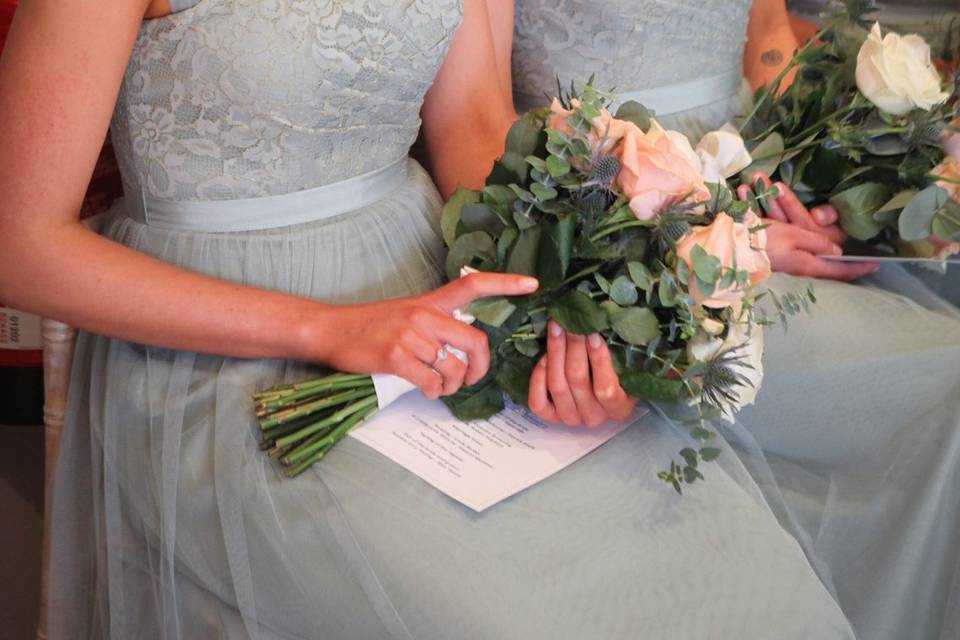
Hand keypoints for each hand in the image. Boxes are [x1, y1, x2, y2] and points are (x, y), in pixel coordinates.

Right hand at [316, 273, 538, 399]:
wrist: (331, 330)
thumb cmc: (371, 325)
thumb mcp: (408, 312)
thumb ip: (436, 323)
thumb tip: (463, 348)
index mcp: (430, 301)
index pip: (473, 284)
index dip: (506, 283)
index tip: (532, 285)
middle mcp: (424, 315)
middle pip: (475, 341)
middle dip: (480, 369)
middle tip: (470, 379)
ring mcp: (410, 336)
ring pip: (454, 368)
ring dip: (451, 385)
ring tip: (438, 385)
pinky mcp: (396, 357)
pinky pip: (431, 382)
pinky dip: (432, 392)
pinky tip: (423, 389)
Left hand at [528, 321, 635, 427]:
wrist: (603, 391)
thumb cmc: (618, 373)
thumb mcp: (626, 366)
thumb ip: (618, 352)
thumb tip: (601, 322)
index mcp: (619, 408)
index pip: (606, 389)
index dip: (599, 360)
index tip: (593, 334)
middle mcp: (594, 417)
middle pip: (577, 379)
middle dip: (573, 345)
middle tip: (570, 320)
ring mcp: (570, 418)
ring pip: (557, 385)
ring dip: (555, 352)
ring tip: (557, 328)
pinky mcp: (550, 417)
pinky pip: (538, 400)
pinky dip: (538, 377)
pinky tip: (543, 357)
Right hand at [738, 174, 877, 280]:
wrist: (728, 246)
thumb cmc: (764, 243)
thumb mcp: (795, 238)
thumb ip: (817, 244)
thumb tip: (836, 252)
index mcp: (807, 262)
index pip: (839, 268)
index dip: (857, 267)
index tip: (875, 264)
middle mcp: (796, 258)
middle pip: (812, 239)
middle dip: (804, 212)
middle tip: (800, 198)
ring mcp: (779, 250)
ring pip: (785, 221)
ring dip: (773, 200)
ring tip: (759, 179)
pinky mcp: (764, 241)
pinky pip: (769, 220)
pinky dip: (761, 204)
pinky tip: (746, 189)